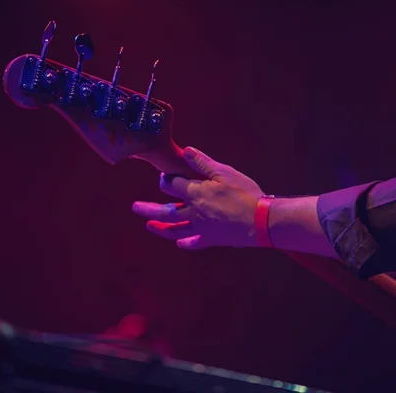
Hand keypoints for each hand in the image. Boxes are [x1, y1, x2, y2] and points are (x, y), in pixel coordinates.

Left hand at [132, 147, 264, 248]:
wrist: (260, 220)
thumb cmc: (244, 193)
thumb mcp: (225, 172)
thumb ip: (203, 163)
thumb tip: (186, 151)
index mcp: (196, 193)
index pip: (172, 185)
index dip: (167, 179)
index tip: (165, 177)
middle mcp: (194, 212)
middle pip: (166, 211)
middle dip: (149, 208)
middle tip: (135, 208)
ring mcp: (202, 227)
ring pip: (175, 229)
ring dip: (160, 228)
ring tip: (148, 226)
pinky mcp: (212, 239)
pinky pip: (195, 243)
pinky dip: (187, 243)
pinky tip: (180, 244)